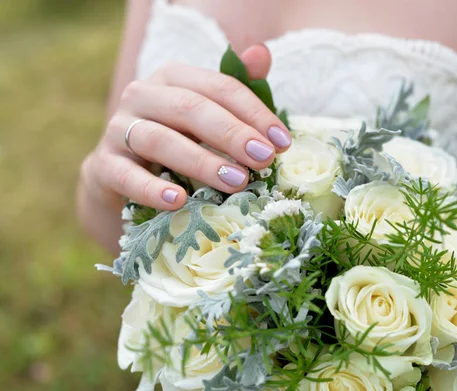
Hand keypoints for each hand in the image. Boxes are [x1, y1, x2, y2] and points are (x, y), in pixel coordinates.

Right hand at [82, 44, 289, 210]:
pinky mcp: (104, 164)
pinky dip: (151, 188)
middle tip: (264, 159)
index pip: (219, 87)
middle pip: (190, 108)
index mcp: (174, 77)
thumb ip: (237, 89)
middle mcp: (143, 95)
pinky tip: (178, 201)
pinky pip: (125, 175)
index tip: (282, 142)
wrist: (126, 176)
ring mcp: (118, 129)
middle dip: (232, 134)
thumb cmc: (179, 140)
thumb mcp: (210, 115)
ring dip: (202, 162)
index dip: (254, 112)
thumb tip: (262, 53)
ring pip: (159, 140)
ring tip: (236, 182)